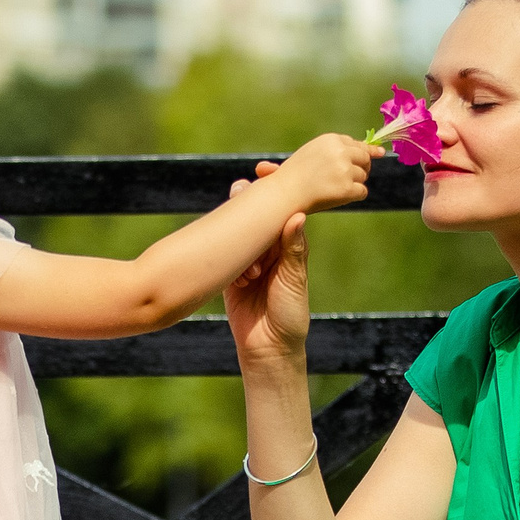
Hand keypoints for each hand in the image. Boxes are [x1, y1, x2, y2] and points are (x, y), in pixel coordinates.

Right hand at [226, 162, 310, 369]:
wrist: (269, 350)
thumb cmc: (290, 315)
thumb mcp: (294, 281)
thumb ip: (292, 250)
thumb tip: (297, 216)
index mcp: (289, 244)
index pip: (282, 207)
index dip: (274, 186)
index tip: (265, 169)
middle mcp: (268, 248)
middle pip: (254, 213)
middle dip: (247, 202)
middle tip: (242, 196)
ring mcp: (247, 260)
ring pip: (236, 233)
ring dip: (240, 244)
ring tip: (253, 274)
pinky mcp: (228, 275)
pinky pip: (223, 258)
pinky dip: (228, 266)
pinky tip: (241, 283)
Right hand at [271, 132, 372, 212]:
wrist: (284, 192)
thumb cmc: (297, 174)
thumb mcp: (316, 152)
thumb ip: (341, 150)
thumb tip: (380, 150)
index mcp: (331, 140)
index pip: (357, 144)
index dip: (365, 151)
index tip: (379, 153)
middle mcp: (340, 151)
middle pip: (364, 159)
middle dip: (361, 168)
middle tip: (348, 179)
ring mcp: (344, 170)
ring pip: (363, 177)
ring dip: (353, 184)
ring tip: (332, 188)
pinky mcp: (346, 188)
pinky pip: (362, 192)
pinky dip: (353, 196)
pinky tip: (338, 197)